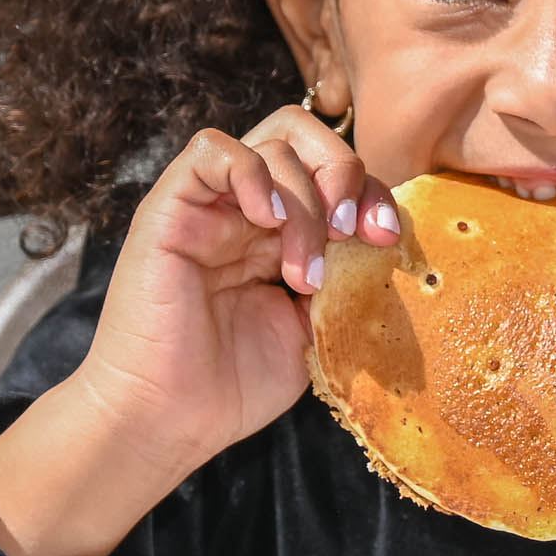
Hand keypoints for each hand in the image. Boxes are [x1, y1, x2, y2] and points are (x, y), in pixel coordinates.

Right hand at [0, 105, 397, 555]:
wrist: (170, 418)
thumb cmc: (234, 385)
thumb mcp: (312, 329)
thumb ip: (343, 279)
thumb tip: (380, 243)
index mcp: (278, 234)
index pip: (334, 176)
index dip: (370, 193)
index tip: (386, 238)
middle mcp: (243, 210)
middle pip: (305, 136)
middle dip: (343, 172)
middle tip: (350, 231)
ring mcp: (208, 206)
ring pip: (270, 141)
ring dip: (304, 199)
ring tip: (303, 271)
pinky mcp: (169, 209)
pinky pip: (211, 150)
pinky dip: (252, 173)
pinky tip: (267, 222)